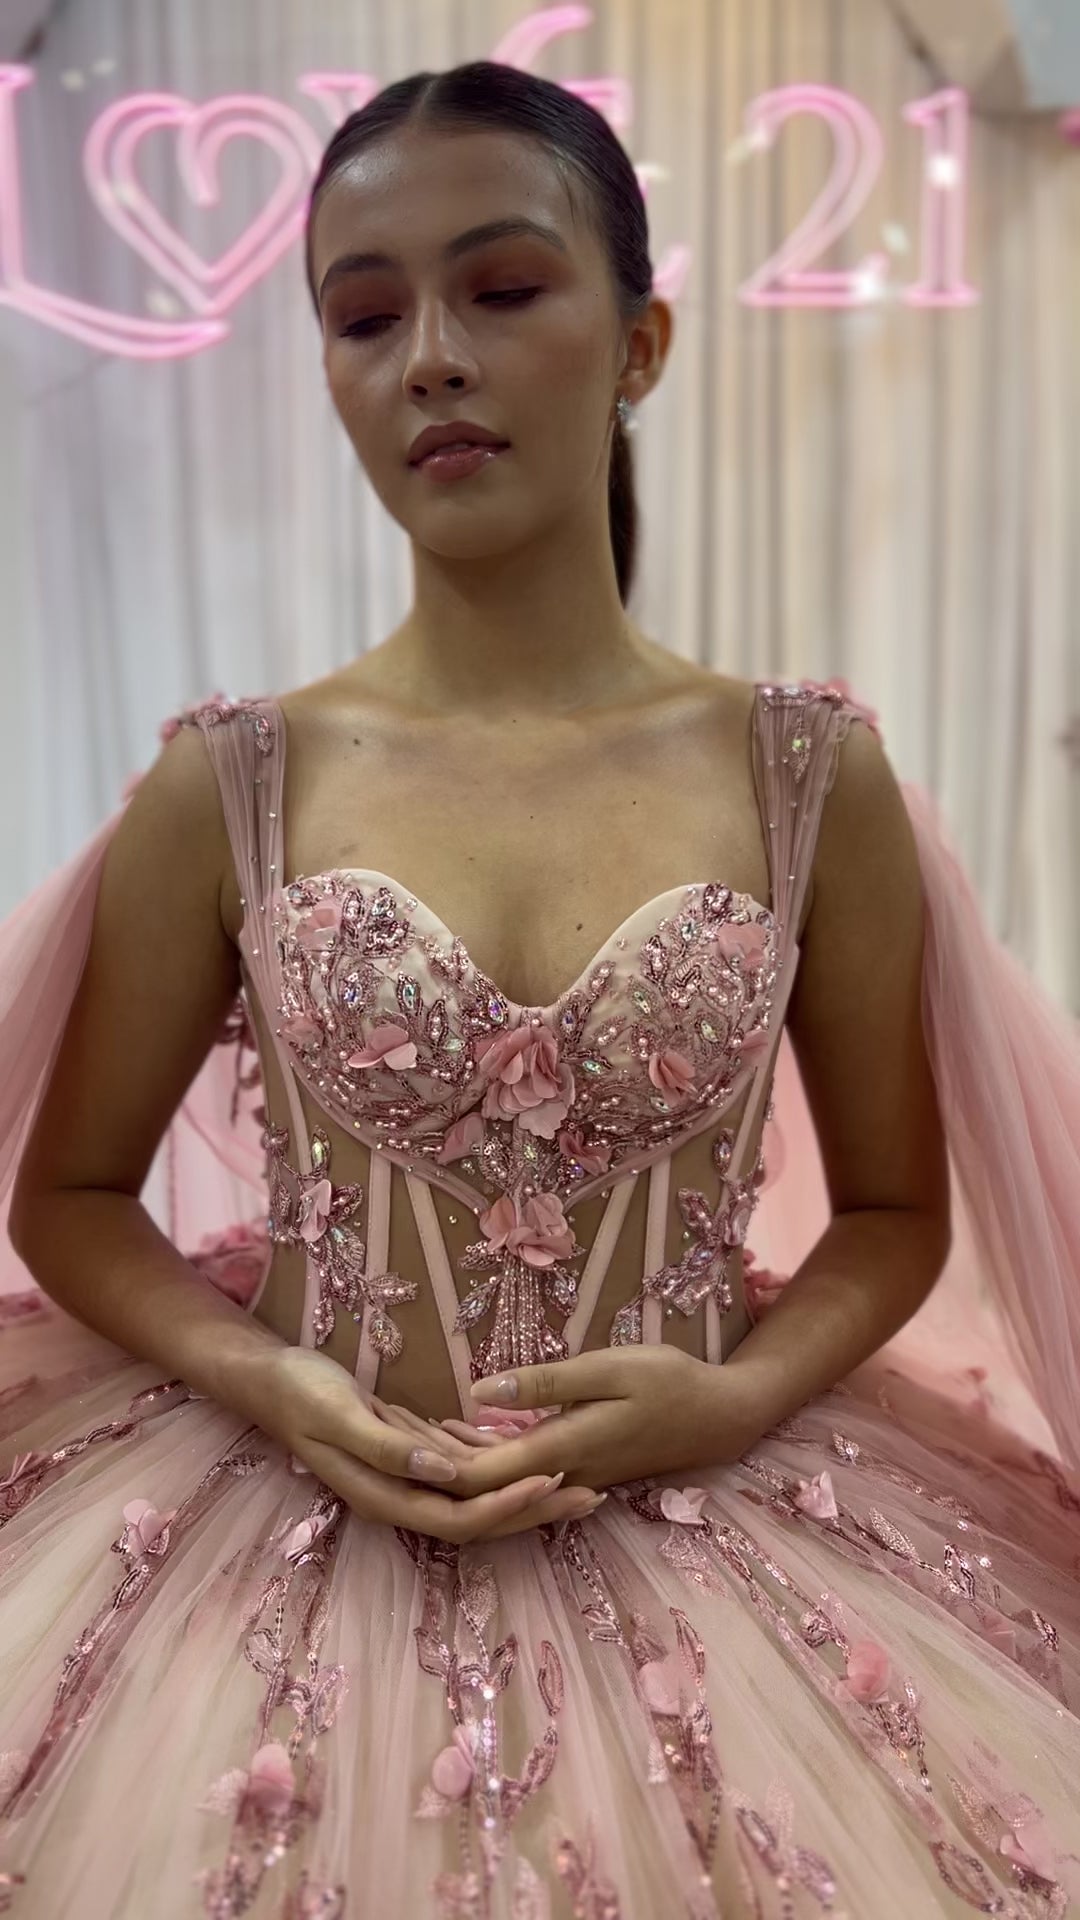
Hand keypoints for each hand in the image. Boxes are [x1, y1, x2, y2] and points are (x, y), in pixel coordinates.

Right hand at [248, 1345, 602, 1543]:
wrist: (269, 1378)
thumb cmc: (301, 1393)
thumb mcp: (341, 1414)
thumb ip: (391, 1448)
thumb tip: (447, 1473)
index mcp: (385, 1496)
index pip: (461, 1519)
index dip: (510, 1507)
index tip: (555, 1482)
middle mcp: (400, 1497)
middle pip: (479, 1520)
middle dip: (536, 1511)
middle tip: (594, 1493)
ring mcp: (405, 1479)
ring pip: (476, 1499)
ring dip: (525, 1492)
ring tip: (579, 1476)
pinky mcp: (409, 1456)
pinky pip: (462, 1472)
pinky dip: (498, 1466)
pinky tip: (528, 1448)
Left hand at [404, 1347, 760, 1496]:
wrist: (723, 1416)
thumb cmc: (670, 1381)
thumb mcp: (608, 1368)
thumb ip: (543, 1382)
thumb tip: (476, 1394)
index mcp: (559, 1450)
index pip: (475, 1476)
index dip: (427, 1461)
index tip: (386, 1430)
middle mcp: (558, 1473)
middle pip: (477, 1486)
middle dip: (427, 1462)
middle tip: (380, 1423)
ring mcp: (569, 1474)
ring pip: (495, 1481)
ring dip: (451, 1458)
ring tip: (404, 1423)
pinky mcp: (578, 1466)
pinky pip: (517, 1471)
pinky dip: (483, 1452)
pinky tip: (458, 1429)